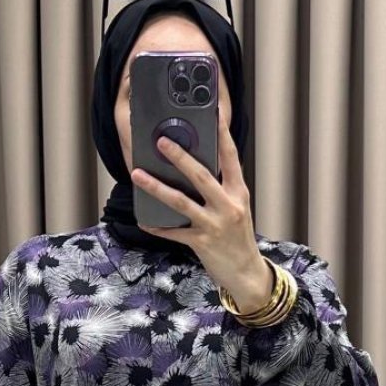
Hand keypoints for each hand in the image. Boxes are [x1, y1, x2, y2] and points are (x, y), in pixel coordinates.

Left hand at [131, 104, 273, 310]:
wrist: (247, 274)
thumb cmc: (238, 239)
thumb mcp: (237, 208)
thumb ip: (221, 189)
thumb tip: (195, 168)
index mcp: (238, 192)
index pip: (231, 157)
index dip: (222, 133)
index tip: (213, 111)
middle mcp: (228, 206)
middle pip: (202, 176)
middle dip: (180, 157)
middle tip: (161, 141)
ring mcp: (214, 225)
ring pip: (181, 202)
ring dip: (157, 187)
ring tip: (138, 174)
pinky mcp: (202, 243)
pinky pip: (174, 232)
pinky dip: (158, 227)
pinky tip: (144, 221)